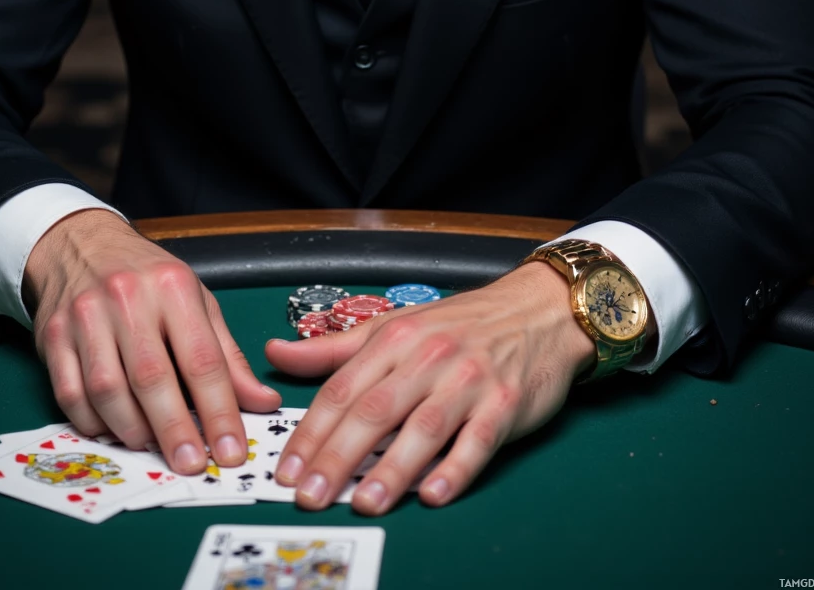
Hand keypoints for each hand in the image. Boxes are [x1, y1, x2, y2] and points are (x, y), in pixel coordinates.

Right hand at [24, 210, 280, 475]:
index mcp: (173, 287)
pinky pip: (71, 394)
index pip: (201, 359)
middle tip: (192, 466)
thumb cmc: (148, 279)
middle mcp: (127, 298)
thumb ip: (227, 356)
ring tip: (152, 449)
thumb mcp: (197, 301)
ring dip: (132, 430)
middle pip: (152, 378)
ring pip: (107, 390)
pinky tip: (113, 432)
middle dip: (175, 430)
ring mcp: (84, 317)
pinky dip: (93, 423)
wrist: (82, 244)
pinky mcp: (52, 336)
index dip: (219, 412)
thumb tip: (263, 405)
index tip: (231, 452)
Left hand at [264, 261, 599, 512]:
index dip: (311, 431)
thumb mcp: (395, 326)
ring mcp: (468, 380)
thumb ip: (335, 348)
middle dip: (337, 457)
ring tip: (364, 503)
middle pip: (374, 410)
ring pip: (423, 428)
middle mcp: (428, 358)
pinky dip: (455, 468)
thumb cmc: (461, 324)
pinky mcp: (504, 404)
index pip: (342, 389)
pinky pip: (477, 440)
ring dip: (392, 469)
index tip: (286, 469)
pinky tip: (434, 494)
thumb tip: (277, 351)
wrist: (536, 310)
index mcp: (395, 339)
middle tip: (309, 495)